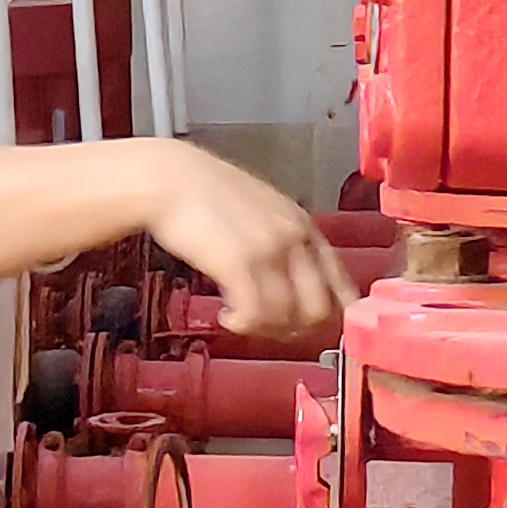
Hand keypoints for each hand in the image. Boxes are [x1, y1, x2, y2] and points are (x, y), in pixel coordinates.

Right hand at [128, 141, 355, 339]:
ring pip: (286, 317)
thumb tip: (288, 275)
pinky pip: (254, 314)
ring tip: (241, 320)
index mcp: (302, 224)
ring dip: (263, 329)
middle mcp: (293, 238)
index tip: (314, 326)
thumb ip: (280, 238)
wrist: (168, 178)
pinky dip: (242, 324)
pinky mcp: (238, 264)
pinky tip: (227, 317)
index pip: (339, 281)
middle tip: (269, 329)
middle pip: (318, 309)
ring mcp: (268, 251)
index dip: (334, 313)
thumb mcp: (259, 209)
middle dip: (295, 329)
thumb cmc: (203, 192)